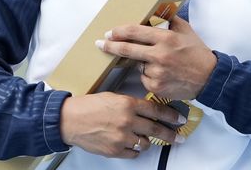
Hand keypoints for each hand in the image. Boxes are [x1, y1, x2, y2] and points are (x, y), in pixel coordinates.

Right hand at [59, 92, 183, 157]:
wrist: (70, 120)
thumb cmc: (89, 106)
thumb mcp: (113, 97)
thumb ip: (131, 103)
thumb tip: (147, 110)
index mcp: (128, 104)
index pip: (156, 110)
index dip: (171, 115)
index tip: (179, 119)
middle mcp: (127, 121)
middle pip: (156, 129)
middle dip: (170, 134)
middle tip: (179, 137)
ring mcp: (121, 137)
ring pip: (145, 143)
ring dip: (148, 141)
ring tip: (146, 139)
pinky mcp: (115, 150)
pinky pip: (133, 153)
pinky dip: (135, 150)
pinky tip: (133, 144)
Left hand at [97, 16, 217, 99]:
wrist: (209, 78)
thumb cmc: (197, 53)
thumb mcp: (185, 30)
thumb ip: (169, 20)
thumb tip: (155, 13)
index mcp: (165, 38)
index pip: (135, 32)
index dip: (119, 32)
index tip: (109, 32)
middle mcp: (160, 55)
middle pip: (127, 50)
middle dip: (110, 46)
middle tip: (100, 44)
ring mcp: (157, 72)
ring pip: (138, 66)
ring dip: (143, 64)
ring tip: (161, 64)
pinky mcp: (157, 87)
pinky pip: (144, 79)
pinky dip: (149, 77)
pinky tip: (163, 75)